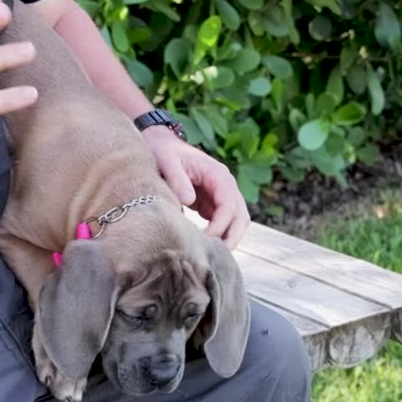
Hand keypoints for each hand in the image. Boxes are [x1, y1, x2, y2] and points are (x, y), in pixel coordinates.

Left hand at [143, 127, 250, 248]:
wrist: (161, 144)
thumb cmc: (164, 152)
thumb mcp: (167, 161)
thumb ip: (177, 179)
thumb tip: (188, 200)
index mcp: (218, 175)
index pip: (229, 205)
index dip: (220, 225)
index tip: (205, 240)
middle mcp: (225, 185)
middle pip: (240, 217)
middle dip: (231, 237)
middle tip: (215, 257)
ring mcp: (220, 195)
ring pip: (236, 222)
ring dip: (228, 239)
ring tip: (212, 257)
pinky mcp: (211, 204)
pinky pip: (223, 223)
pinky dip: (219, 237)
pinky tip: (205, 249)